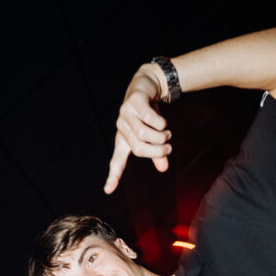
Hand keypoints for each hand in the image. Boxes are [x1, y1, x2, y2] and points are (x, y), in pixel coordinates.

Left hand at [104, 64, 172, 193]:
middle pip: (139, 149)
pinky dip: (161, 124)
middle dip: (158, 151)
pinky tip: (163, 123)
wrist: (147, 84)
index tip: (107, 190)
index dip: (113, 176)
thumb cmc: (148, 114)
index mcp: (123, 139)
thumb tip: (164, 169)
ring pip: (144, 134)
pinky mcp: (134, 101)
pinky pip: (149, 118)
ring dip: (161, 137)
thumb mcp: (153, 135)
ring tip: (167, 135)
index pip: (117, 161)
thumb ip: (157, 153)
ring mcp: (125, 113)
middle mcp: (121, 127)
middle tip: (168, 148)